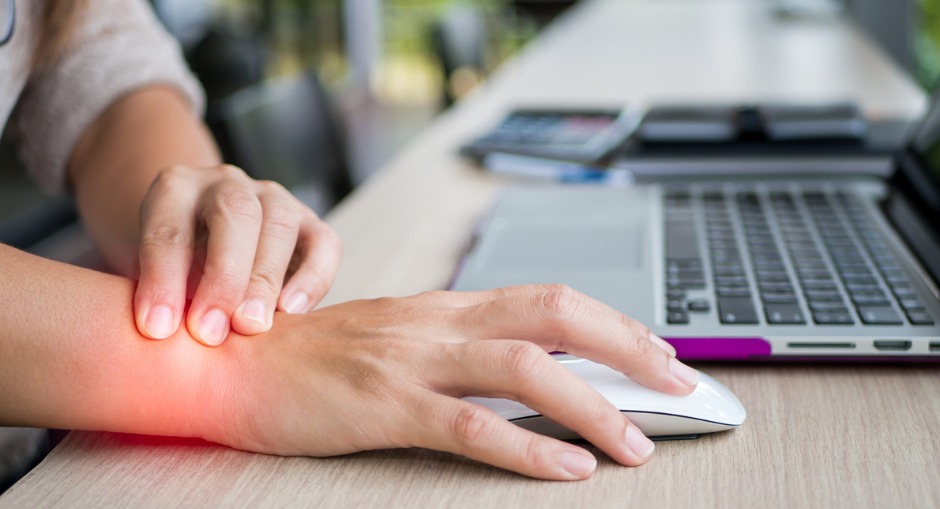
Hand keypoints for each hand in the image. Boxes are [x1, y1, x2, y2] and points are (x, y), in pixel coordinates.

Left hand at [133, 164, 340, 345]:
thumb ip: (153, 292)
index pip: (169, 228)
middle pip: (235, 215)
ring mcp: (274, 198)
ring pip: (281, 224)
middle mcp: (227, 184)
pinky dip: (313, 278)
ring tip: (250, 326)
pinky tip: (293, 312)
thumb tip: (158, 332)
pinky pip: (324, 243)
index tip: (157, 329)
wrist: (203, 244)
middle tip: (209, 332)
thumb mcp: (147, 272)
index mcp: (176, 189)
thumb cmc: (171, 269)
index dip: (162, 280)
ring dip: (265, 280)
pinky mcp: (310, 222)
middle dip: (224, 278)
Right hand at [195, 285, 699, 480]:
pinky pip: (470, 424)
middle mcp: (439, 321)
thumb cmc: (314, 358)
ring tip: (636, 442)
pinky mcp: (383, 403)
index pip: (550, 299)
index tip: (658, 350)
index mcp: (446, 306)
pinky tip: (566, 468)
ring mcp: (412, 359)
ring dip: (593, 406)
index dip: (614, 322)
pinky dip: (526, 446)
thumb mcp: (397, 341)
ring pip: (526, 368)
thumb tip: (524, 371)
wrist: (228, 359)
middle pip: (556, 314)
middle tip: (680, 382)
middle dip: (629, 346)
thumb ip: (458, 350)